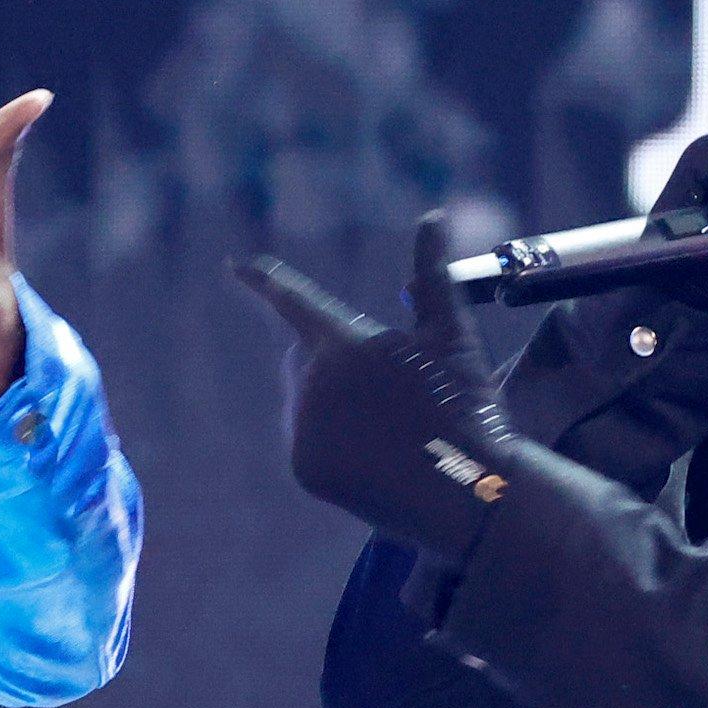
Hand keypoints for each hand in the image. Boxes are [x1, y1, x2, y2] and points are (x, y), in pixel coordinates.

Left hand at [239, 210, 522, 567]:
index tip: (236, 265)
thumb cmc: (467, 406)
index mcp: (344, 342)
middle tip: (392, 392)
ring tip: (392, 429)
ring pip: (305, 401)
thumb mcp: (452, 336)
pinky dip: (335, 445)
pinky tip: (378, 457)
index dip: (264, 281)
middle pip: (304, 357)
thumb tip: (433, 216)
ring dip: (335, 405)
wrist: (471, 491)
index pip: (295, 302)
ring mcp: (304, 429)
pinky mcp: (304, 468)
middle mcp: (313, 383)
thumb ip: (432, 275)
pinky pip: (308, 442)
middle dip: (332, 362)